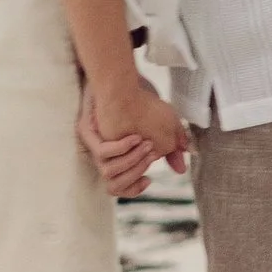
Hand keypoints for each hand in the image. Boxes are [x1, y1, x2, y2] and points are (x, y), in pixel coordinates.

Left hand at [86, 73, 187, 187]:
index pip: (119, 190)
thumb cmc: (143, 104)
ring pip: (108, 173)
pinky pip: (103, 153)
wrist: (124, 82)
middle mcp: (104, 157)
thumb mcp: (164, 129)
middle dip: (136, 172)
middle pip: (114, 187)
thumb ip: (172, 149)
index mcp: (118, 159)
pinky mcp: (90, 134)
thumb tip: (181, 169)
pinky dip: (120, 148)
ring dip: (130, 161)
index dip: (134, 190)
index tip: (149, 180)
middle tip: (150, 154)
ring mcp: (96, 146)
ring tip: (143, 144)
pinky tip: (133, 136)